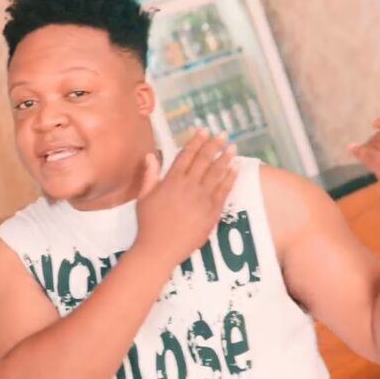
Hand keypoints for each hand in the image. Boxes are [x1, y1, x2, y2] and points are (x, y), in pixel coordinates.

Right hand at [134, 129, 237, 268]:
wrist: (159, 249)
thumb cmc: (149, 224)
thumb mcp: (143, 197)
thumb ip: (150, 174)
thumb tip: (151, 155)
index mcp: (171, 181)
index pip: (186, 155)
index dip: (196, 141)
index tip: (203, 130)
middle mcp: (188, 186)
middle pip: (204, 160)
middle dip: (214, 144)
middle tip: (222, 133)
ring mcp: (202, 199)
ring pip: (216, 173)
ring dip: (225, 158)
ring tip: (233, 147)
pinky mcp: (212, 212)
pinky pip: (224, 191)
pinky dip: (231, 177)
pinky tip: (236, 168)